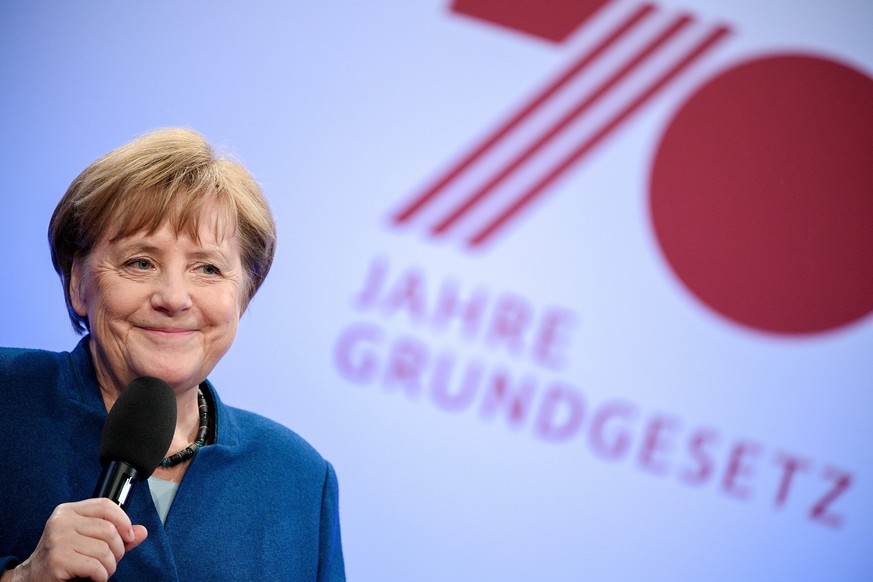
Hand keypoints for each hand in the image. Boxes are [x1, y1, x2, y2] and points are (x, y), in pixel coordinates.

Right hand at [3, 498, 147, 581]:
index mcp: (68, 511)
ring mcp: (58, 540)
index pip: (105, 505)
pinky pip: (95, 566)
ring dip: (110, 566)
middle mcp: (62, 521)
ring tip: (103, 571)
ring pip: (104, 549)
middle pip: (108, 529)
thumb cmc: (62, 557)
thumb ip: (116, 535)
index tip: (129, 535)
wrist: (32, 578)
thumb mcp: (87, 540)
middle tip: (112, 560)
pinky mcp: (58, 559)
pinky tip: (96, 577)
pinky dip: (102, 575)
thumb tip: (142, 531)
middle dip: (118, 549)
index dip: (124, 520)